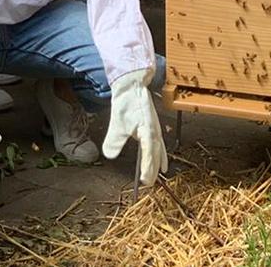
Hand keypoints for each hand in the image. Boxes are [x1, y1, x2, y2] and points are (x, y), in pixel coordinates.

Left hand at [103, 68, 167, 186]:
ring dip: (157, 163)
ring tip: (156, 176)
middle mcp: (155, 132)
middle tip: (149, 184)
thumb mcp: (117, 122)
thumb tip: (109, 156)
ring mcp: (156, 129)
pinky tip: (161, 162)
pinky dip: (160, 155)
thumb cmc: (126, 103)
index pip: (149, 155)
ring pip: (159, 150)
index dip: (148, 169)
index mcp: (148, 132)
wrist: (132, 85)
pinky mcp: (153, 126)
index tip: (145, 181)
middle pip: (156, 155)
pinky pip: (159, 145)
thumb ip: (114, 140)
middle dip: (153, 170)